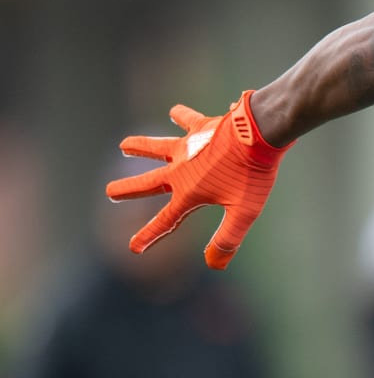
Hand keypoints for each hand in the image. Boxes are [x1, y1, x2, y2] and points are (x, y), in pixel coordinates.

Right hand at [104, 90, 290, 269]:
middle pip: (149, 182)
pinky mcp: (202, 127)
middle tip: (109, 192)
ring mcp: (189, 147)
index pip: (165, 221)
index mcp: (189, 193)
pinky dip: (181, 116)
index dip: (149, 236)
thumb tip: (213, 265)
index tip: (133, 248)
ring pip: (157, 146)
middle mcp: (181, 170)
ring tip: (123, 145)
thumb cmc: (252, 176)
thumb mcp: (243, 213)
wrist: (259, 135)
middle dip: (129, 189)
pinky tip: (174, 113)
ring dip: (141, 146)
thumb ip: (227, 239)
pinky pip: (186, 119)